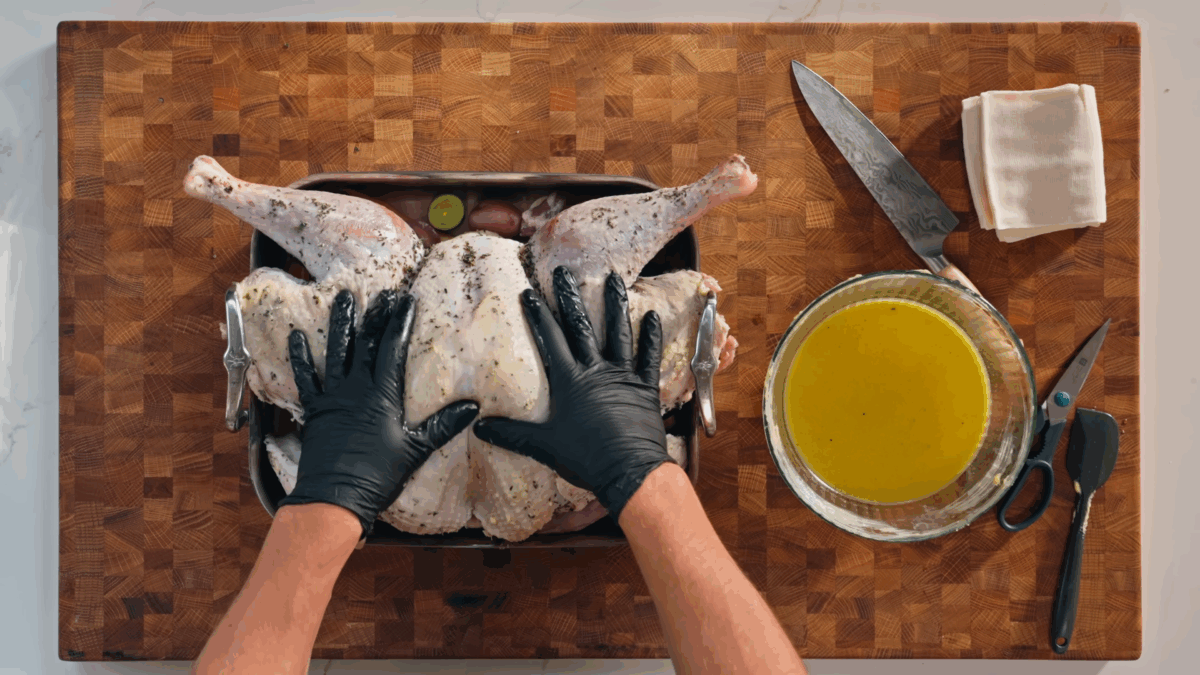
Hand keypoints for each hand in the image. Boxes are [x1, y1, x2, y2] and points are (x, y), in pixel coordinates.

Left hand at [280, 290, 479, 535]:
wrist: (334, 497)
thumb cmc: (378, 475)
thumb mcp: (416, 450)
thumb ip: (443, 425)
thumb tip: (472, 407)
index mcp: (382, 394)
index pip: (393, 348)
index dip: (400, 322)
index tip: (405, 300)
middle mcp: (355, 388)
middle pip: (365, 343)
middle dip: (374, 316)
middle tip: (381, 294)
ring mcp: (332, 397)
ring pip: (335, 352)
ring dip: (340, 324)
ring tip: (342, 298)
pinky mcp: (314, 410)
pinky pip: (305, 378)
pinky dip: (301, 358)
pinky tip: (296, 337)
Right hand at [473, 266, 671, 520]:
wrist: (628, 470)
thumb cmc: (584, 458)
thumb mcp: (543, 446)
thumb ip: (511, 434)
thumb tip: (479, 428)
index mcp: (569, 381)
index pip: (550, 340)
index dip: (539, 315)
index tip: (530, 292)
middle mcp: (595, 370)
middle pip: (581, 327)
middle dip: (570, 297)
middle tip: (565, 272)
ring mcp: (622, 375)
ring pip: (617, 332)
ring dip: (614, 304)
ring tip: (613, 277)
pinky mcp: (644, 386)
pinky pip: (649, 357)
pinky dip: (650, 337)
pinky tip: (651, 316)